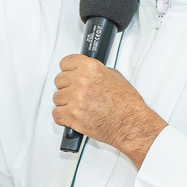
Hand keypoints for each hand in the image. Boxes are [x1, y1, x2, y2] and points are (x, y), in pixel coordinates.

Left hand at [52, 55, 166, 166]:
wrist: (130, 124)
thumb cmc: (127, 104)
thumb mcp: (114, 76)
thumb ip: (96, 71)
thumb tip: (86, 72)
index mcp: (90, 68)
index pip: (65, 62)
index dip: (68, 70)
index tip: (69, 74)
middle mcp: (81, 81)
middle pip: (59, 80)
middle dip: (67, 87)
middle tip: (77, 93)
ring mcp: (75, 98)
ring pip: (56, 97)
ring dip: (65, 102)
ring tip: (78, 106)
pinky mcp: (71, 115)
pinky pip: (56, 113)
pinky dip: (62, 117)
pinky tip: (71, 115)